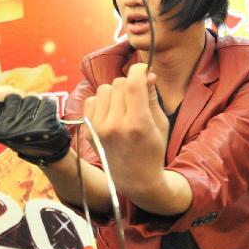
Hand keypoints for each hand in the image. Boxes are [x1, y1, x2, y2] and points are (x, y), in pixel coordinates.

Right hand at [0, 87, 70, 164]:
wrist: (43, 150)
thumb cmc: (19, 130)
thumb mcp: (0, 120)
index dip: (4, 96)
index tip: (9, 106)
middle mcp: (8, 131)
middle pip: (14, 95)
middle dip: (20, 99)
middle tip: (23, 114)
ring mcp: (28, 129)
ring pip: (31, 97)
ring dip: (35, 102)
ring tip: (34, 116)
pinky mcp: (47, 126)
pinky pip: (47, 101)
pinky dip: (48, 105)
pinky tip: (45, 118)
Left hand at [82, 63, 167, 198]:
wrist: (135, 179)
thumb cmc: (153, 150)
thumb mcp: (160, 123)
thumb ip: (151, 96)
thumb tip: (146, 73)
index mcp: (137, 124)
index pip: (132, 83)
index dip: (139, 70)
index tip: (143, 69)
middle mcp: (114, 125)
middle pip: (118, 83)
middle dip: (129, 83)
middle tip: (136, 94)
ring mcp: (98, 129)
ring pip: (104, 89)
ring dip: (115, 92)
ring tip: (124, 105)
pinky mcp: (88, 131)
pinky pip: (92, 101)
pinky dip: (101, 102)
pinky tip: (111, 112)